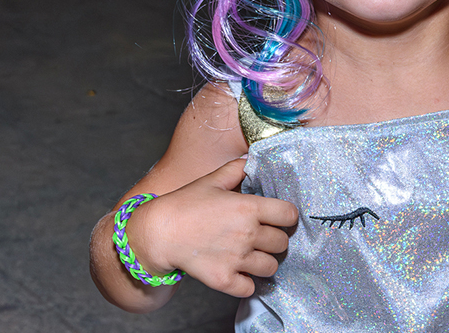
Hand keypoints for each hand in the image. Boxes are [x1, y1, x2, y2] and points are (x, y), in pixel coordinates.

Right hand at [134, 158, 297, 297]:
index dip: (286, 216)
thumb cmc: (184, 204)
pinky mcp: (224, 279)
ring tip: (252, 256)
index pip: (289, 215)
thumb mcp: (212, 180)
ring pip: (271, 267)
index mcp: (248, 208)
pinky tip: (237, 272)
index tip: (278, 218)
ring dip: (264, 262)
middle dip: (275, 240)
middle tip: (262, 237)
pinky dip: (246, 283)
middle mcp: (248, 234)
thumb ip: (236, 169)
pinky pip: (250, 288)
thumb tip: (250, 159)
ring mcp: (237, 259)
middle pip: (282, 243)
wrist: (158, 232)